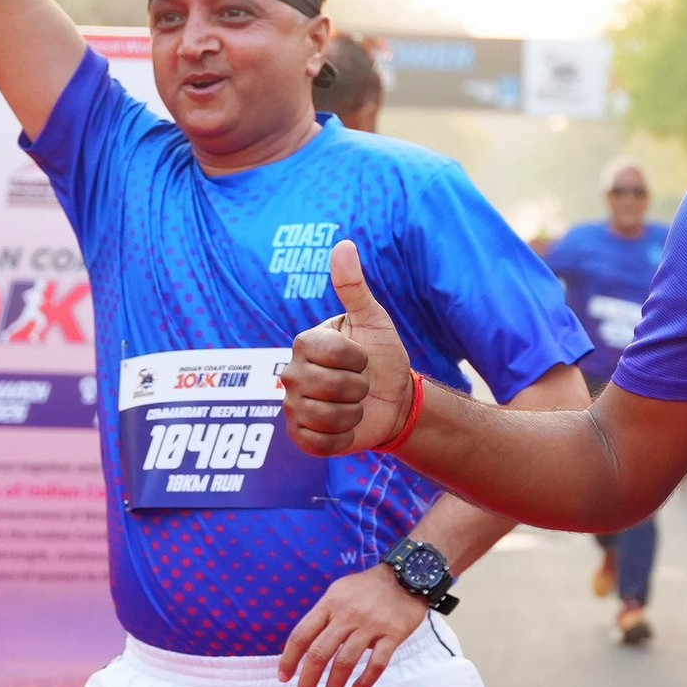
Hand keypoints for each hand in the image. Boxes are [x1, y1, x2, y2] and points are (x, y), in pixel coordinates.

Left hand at [279, 566, 428, 686]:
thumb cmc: (370, 587)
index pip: (301, 635)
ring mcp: (371, 625)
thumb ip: (324, 615)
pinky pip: (377, 663)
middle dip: (308, 681)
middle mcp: (347, 615)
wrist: (409, 574)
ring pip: (346, 662)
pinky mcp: (393, 634)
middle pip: (320, 653)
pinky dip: (366, 681)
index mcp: (330, 604)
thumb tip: (306, 644)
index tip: (284, 678)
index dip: (289, 659)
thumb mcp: (339, 591)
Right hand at [283, 241, 414, 455]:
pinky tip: (348, 427)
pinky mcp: (301, 436)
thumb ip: (354, 287)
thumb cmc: (382, 355)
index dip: (357, 358)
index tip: (363, 357)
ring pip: (324, 416)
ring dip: (353, 413)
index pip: (331, 353)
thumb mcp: (373, 320)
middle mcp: (291, 374)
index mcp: (306, 343)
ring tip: (355, 405)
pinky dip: (342, 438)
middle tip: (361, 384)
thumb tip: (343, 243)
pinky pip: (318, 442)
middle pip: (326, 386)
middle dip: (358, 388)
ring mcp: (293, 406)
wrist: (395, 399)